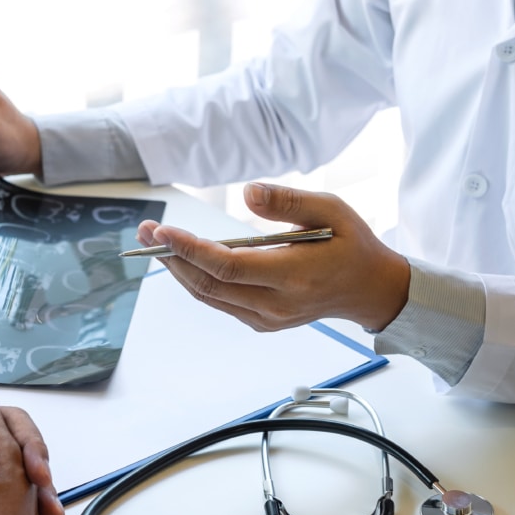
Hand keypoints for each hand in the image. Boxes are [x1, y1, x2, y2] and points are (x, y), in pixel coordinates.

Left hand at [138, 182, 409, 331]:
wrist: (369, 290)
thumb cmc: (351, 244)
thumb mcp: (330, 209)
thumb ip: (287, 201)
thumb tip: (246, 193)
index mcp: (294, 275)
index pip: (228, 266)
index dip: (190, 250)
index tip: (162, 231)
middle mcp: (277, 303)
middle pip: (209, 284)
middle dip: (171, 257)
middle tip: (145, 231)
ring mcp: (268, 317)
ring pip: (209, 296)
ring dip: (177, 269)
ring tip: (153, 242)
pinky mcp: (262, 321)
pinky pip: (220, 301)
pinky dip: (196, 280)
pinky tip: (182, 259)